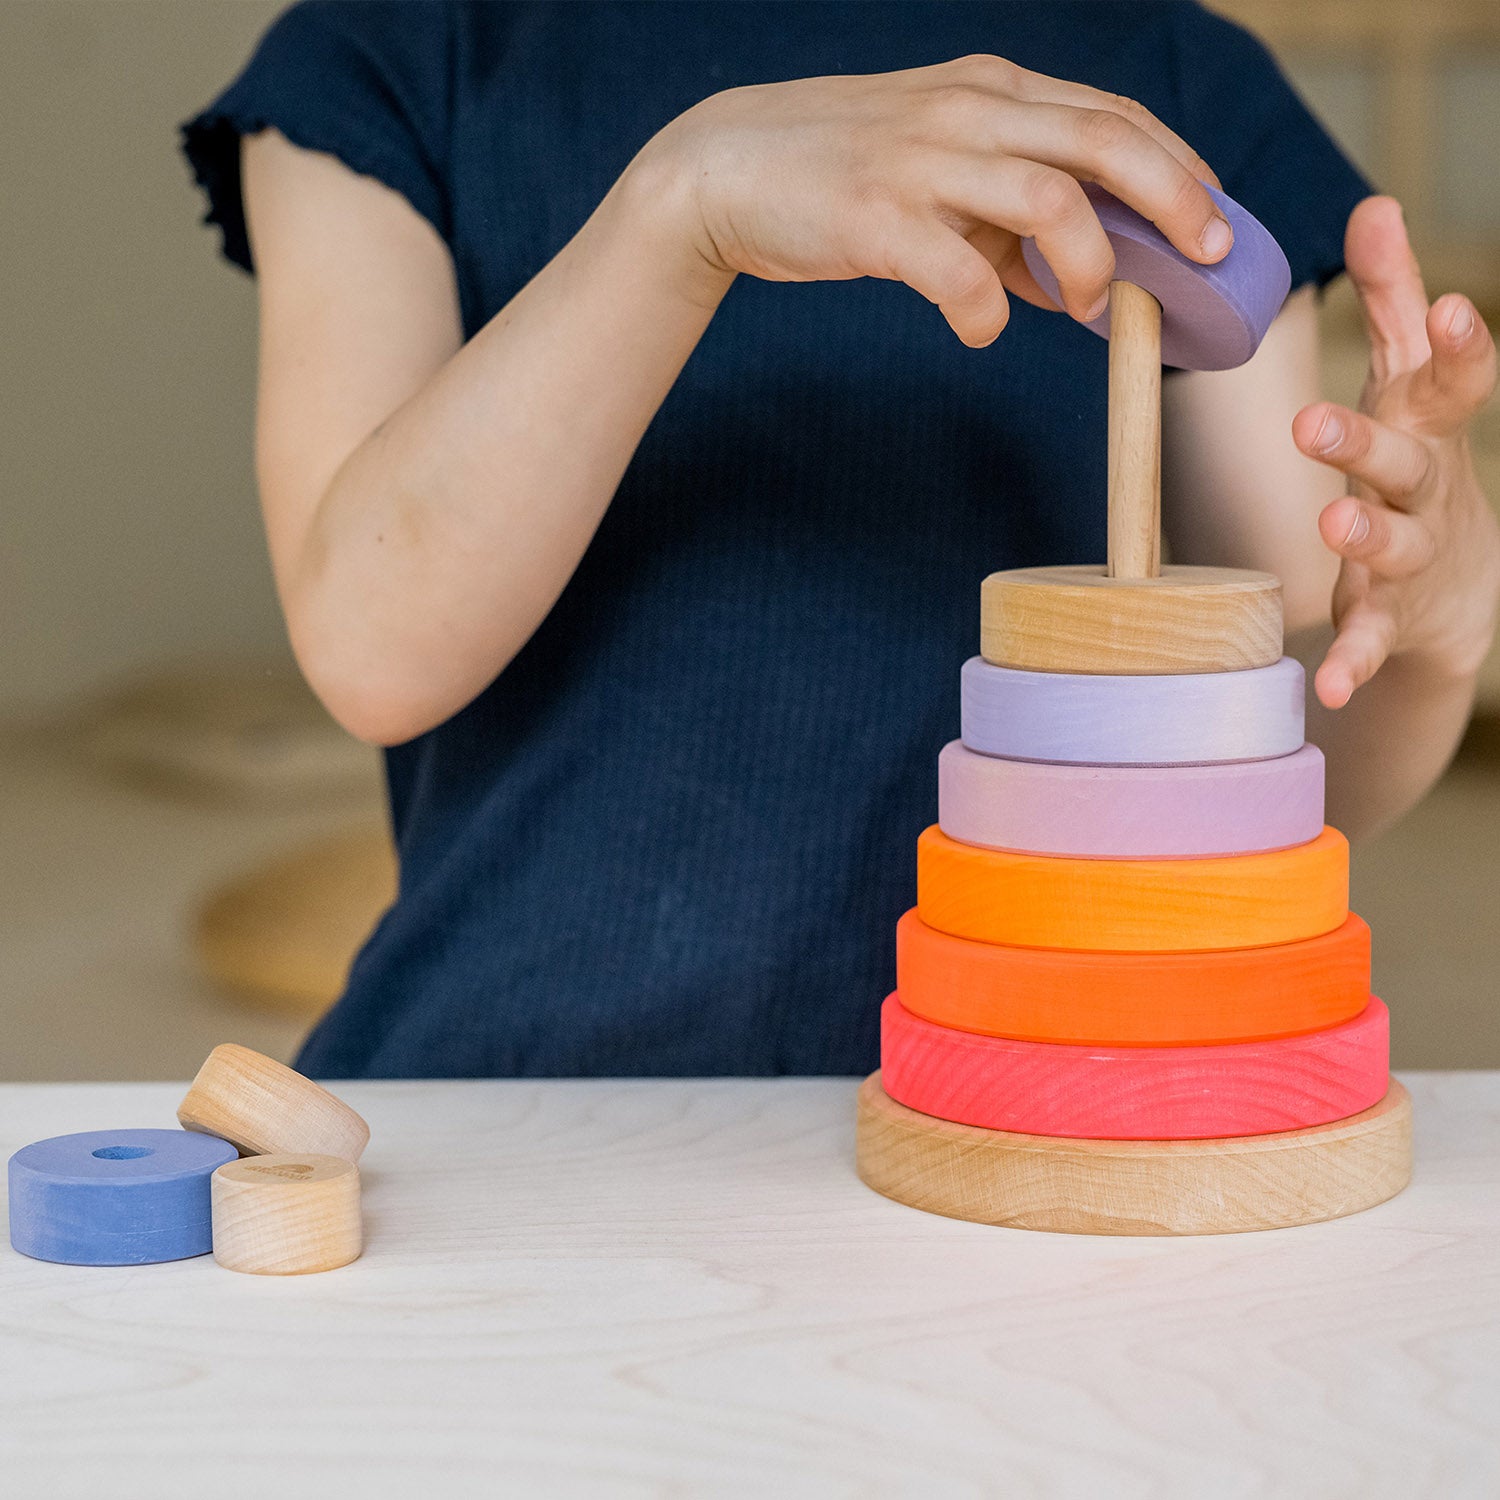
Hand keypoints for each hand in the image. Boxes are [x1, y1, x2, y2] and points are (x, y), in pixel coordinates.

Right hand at [635, 54, 1232, 345]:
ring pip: (1049, 198)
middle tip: (1203, 257)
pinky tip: (981, 329)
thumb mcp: (935, 170)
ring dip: (1087, 261)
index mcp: (988, 90)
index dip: (1176, 165)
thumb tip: (1069, 277)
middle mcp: (966, 111)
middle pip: (1103, 140)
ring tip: (1085, 307)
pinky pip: (959, 273)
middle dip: (1172, 199)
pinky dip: (987, 312)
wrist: (726, 169)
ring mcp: (921, 161)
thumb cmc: (839, 175)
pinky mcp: (875, 219)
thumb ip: (1002, 213)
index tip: (1213, 218)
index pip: (1109, 114)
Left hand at [1292, 197, 1499, 708]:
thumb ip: (1393, 300)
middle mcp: (1426, 487)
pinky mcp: (1391, 618)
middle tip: (1311, 425)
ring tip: (1329, 523)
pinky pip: (1371, 640)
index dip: (1456, 345)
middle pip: (1400, 461)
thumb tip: (1374, 202)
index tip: (1449, 307)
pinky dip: (1354, 661)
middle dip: (1362, 440)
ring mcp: (1412, 556)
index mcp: (1428, 425)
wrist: (1457, 593)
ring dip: (1362, 537)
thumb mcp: (1410, 382)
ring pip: (1390, 547)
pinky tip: (1331, 687)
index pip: (1452, 379)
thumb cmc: (1419, 460)